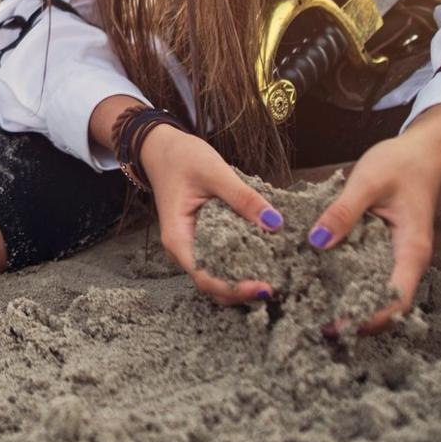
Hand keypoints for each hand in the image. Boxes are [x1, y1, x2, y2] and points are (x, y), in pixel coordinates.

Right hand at [140, 122, 284, 306]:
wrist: (162, 149)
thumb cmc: (182, 158)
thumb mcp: (214, 172)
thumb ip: (243, 198)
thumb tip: (275, 223)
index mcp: (178, 238)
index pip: (205, 277)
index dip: (235, 288)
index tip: (265, 287)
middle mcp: (183, 249)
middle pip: (212, 285)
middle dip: (243, 292)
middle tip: (277, 286)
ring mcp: (192, 246)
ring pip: (217, 277)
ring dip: (243, 282)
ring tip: (274, 277)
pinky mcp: (203, 240)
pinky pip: (221, 261)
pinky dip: (241, 266)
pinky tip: (264, 260)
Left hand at [309, 105, 440, 334]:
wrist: (421, 152)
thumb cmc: (400, 163)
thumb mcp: (367, 181)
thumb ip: (343, 211)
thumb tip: (317, 241)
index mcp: (412, 249)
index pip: (396, 299)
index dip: (368, 318)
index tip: (336, 326)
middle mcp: (407, 260)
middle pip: (387, 305)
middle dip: (356, 320)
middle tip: (315, 325)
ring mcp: (398, 257)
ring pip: (377, 293)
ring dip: (351, 305)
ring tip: (314, 311)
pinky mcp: (385, 250)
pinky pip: (369, 275)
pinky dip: (350, 285)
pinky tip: (321, 283)